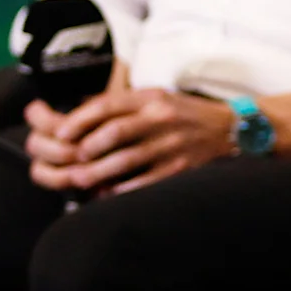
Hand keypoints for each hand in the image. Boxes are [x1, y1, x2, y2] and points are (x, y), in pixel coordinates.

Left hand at [25, 86, 234, 193]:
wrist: (229, 128)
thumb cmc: (184, 113)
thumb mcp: (155, 97)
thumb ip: (123, 105)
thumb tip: (79, 117)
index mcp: (151, 98)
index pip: (107, 105)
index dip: (79, 120)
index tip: (61, 133)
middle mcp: (162, 119)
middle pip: (115, 132)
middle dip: (87, 148)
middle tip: (70, 159)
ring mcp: (172, 144)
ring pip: (127, 160)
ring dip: (99, 172)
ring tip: (80, 179)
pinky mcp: (181, 168)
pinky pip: (146, 181)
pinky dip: (124, 189)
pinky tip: (108, 193)